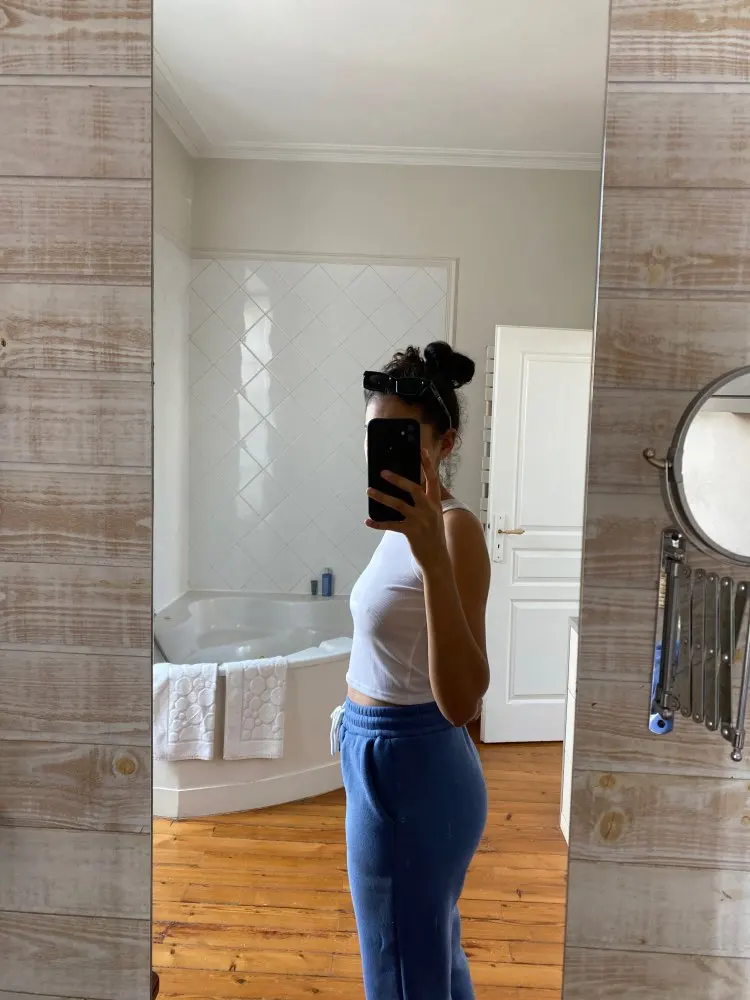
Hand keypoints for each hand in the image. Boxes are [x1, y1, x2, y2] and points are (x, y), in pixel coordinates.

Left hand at [366, 449, 447, 569]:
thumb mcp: (433, 515)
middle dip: (398, 479)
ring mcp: (421, 521)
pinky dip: (378, 523)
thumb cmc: (432, 534)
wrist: (437, 558)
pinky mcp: (412, 532)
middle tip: (383, 472)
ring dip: (382, 497)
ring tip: (369, 490)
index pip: (433, 479)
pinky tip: (368, 521)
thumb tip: (407, 485)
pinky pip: (391, 525)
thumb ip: (424, 501)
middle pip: (414, 488)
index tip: (421, 451)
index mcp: (435, 503)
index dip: (427, 464)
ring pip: (399, 505)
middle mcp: (430, 509)